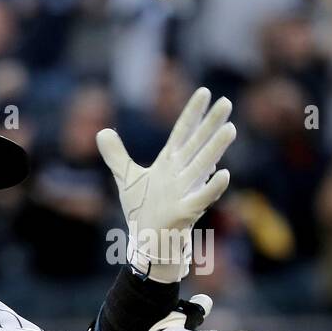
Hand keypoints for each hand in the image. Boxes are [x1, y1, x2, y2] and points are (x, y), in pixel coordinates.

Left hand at [97, 87, 236, 282]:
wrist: (149, 239)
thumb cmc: (143, 208)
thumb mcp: (127, 178)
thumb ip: (116, 155)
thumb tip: (102, 132)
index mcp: (168, 163)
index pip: (181, 133)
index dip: (191, 113)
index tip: (204, 91)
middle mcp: (180, 173)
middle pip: (196, 144)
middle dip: (210, 124)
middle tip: (227, 102)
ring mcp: (184, 191)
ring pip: (202, 166)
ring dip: (215, 148)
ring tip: (230, 129)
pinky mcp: (185, 211)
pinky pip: (202, 198)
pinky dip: (213, 188)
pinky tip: (225, 174)